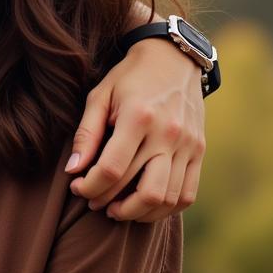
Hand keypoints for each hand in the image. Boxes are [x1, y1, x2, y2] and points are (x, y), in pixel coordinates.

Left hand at [66, 39, 205, 220]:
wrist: (173, 60)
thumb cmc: (128, 78)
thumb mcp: (99, 96)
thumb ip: (86, 134)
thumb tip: (73, 170)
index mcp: (138, 118)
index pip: (112, 169)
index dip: (91, 187)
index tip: (77, 188)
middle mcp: (168, 134)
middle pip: (143, 190)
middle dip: (110, 203)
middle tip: (93, 203)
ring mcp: (188, 145)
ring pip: (167, 198)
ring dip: (138, 212)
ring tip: (116, 209)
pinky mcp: (199, 152)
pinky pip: (187, 194)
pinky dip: (164, 208)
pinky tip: (143, 206)